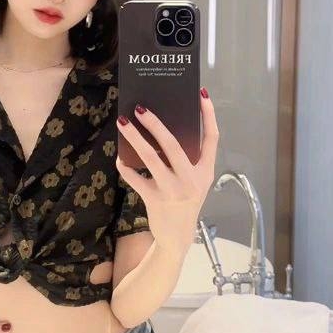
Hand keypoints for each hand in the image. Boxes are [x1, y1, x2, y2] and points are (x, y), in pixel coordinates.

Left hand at [116, 87, 218, 252]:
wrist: (177, 238)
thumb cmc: (185, 200)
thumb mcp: (195, 181)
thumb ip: (187, 159)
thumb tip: (163, 127)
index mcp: (206, 171)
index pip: (212, 138)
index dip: (208, 115)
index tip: (202, 94)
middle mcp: (191, 179)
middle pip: (173, 145)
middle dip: (156, 124)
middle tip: (140, 108)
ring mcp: (173, 190)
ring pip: (151, 158)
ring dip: (135, 138)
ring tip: (122, 123)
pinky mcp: (155, 200)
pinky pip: (135, 178)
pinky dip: (126, 165)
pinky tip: (120, 156)